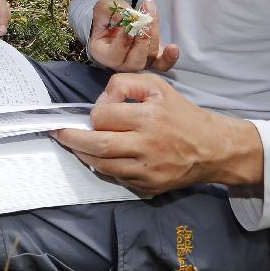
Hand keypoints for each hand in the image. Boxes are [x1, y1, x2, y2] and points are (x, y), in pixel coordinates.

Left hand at [52, 72, 262, 194]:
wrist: (211, 148)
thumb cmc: (181, 113)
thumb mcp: (156, 85)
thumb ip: (125, 83)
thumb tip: (101, 100)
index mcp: (148, 117)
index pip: (104, 116)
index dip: (96, 112)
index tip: (97, 111)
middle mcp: (147, 145)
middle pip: (98, 144)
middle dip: (72, 139)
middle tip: (59, 133)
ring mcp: (147, 170)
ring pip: (103, 166)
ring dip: (83, 155)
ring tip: (74, 145)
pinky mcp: (149, 187)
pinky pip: (117, 179)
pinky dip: (104, 168)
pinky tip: (99, 158)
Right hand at [89, 0, 178, 71]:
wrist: (118, 20)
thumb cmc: (108, 16)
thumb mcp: (104, 9)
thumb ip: (111, 11)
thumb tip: (128, 16)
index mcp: (105, 55)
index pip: (115, 54)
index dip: (124, 41)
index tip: (130, 25)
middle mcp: (121, 64)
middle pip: (136, 60)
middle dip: (142, 39)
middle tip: (145, 20)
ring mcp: (139, 62)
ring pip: (150, 55)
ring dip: (153, 33)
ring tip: (150, 12)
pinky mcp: (153, 59)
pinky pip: (163, 64)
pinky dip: (169, 57)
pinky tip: (173, 48)